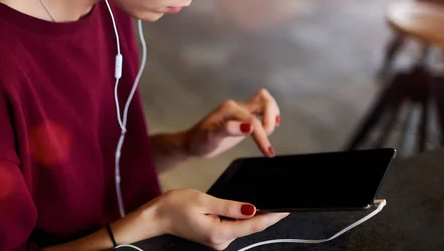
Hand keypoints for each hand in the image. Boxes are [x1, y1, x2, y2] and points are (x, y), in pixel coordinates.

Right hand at [155, 189, 287, 249]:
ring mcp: (218, 240)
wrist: (157, 216)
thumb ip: (230, 206)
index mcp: (219, 233)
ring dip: (252, 215)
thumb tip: (252, 209)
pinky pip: (233, 225)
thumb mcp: (204, 201)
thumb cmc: (175, 206)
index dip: (272, 217)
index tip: (286, 209)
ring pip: (242, 226)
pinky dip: (240, 216)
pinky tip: (243, 208)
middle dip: (265, 215)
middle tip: (280, 201)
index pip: (253, 226)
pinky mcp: (215, 236)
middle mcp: (221, 241)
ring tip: (263, 203)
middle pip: (250, 227)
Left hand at [183, 89, 279, 158]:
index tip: (268, 152)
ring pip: (264, 101)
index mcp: (229, 109)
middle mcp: (236, 106)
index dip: (262, 137)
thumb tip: (249, 128)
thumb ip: (228, 130)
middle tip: (268, 142)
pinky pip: (260, 107)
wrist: (192, 143)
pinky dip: (269, 113)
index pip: (253, 121)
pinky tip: (271, 124)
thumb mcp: (211, 138)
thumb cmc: (199, 141)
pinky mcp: (243, 116)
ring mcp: (240, 110)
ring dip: (273, 112)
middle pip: (263, 103)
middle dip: (270, 120)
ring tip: (273, 128)